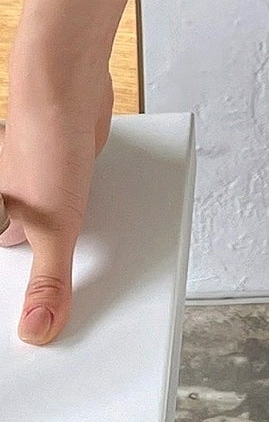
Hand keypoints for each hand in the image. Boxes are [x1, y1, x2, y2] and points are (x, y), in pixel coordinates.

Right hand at [0, 62, 115, 342]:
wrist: (69, 84)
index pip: (5, 282)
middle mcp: (8, 209)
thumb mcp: (53, 226)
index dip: (21, 309)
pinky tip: (106, 222)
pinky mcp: (63, 173)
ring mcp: (35, 190)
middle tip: (68, 314)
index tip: (40, 337)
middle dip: (48, 284)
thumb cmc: (46, 141)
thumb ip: (48, 281)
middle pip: (27, 263)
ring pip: (53, 233)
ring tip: (93, 269)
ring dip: (72, 245)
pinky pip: (74, 207)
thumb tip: (38, 330)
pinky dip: (86, 216)